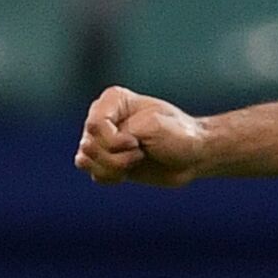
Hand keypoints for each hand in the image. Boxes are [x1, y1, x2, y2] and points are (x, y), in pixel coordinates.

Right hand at [74, 85, 206, 186]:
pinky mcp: (106, 161)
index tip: (136, 141)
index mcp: (114, 100)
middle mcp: (103, 118)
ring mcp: (102, 140)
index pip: (94, 124)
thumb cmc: (179, 135)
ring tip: (136, 160)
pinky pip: (94, 174)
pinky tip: (129, 172)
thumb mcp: (154, 127)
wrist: (193, 156)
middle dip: (115, 156)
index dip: (113, 140)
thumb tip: (83, 156)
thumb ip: (118, 136)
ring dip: (113, 167)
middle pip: (88, 144)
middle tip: (139, 151)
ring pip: (85, 160)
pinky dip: (112, 176)